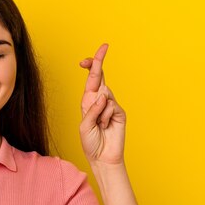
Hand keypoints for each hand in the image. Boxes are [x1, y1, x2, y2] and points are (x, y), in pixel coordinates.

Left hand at [79, 44, 126, 165]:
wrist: (103, 157)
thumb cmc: (90, 143)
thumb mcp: (84, 126)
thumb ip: (91, 109)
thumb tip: (103, 94)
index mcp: (88, 102)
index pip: (90, 80)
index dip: (90, 68)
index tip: (85, 60)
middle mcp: (99, 101)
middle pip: (100, 77)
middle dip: (99, 61)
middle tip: (104, 46)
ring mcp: (111, 106)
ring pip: (105, 94)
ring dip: (99, 109)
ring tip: (99, 124)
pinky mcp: (120, 112)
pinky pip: (111, 105)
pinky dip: (105, 115)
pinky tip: (105, 125)